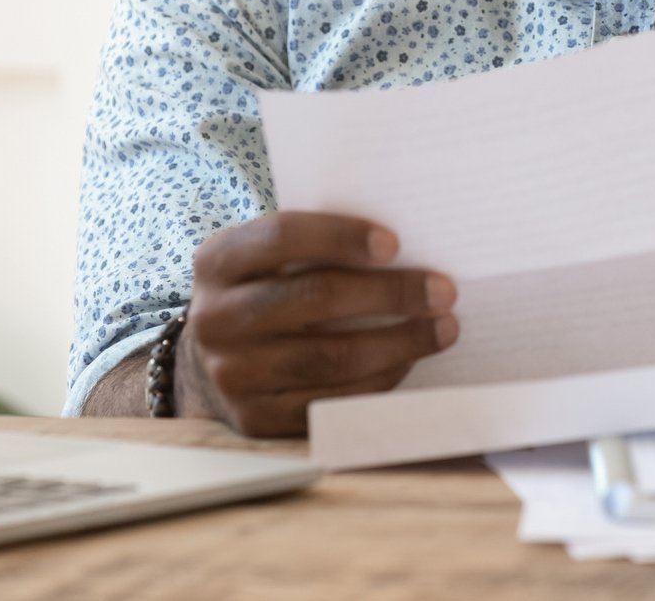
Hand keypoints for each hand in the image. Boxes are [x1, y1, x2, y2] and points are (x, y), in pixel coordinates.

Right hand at [180, 211, 458, 436]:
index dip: (340, 236)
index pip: (282, 237)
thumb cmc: (263, 291)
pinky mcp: (255, 418)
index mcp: (218, 261)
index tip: (395, 243)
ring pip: (329, 357)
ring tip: (443, 329)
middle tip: (443, 292)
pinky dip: (378, 382)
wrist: (210, 360)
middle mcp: (216, 318)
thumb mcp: (265, 258)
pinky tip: (407, 362)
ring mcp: (232, 374)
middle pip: (315, 298)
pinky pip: (330, 403)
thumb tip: (403, 246)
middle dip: (390, 293)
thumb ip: (313, 245)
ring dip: (399, 343)